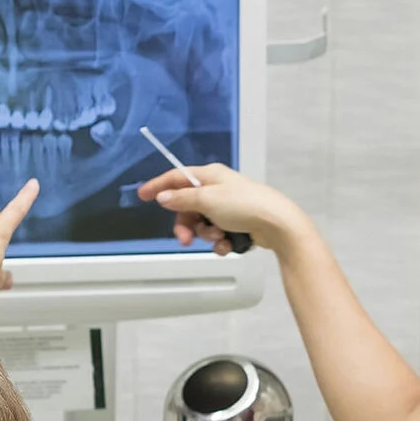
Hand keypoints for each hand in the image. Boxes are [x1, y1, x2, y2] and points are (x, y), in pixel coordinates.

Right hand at [137, 164, 306, 254]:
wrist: (277, 224)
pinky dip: (220, 242)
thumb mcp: (207, 200)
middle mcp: (218, 189)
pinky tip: (229, 245)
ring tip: (219, 237)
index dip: (158, 186)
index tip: (142, 195)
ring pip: (202, 223)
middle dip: (186, 224)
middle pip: (188, 206)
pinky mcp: (237, 224)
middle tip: (184, 239)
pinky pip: (218, 234)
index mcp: (210, 176)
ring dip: (206, 234)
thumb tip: (163, 196)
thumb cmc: (244, 205)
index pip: (177, 177)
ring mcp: (228, 207)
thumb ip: (182, 199)